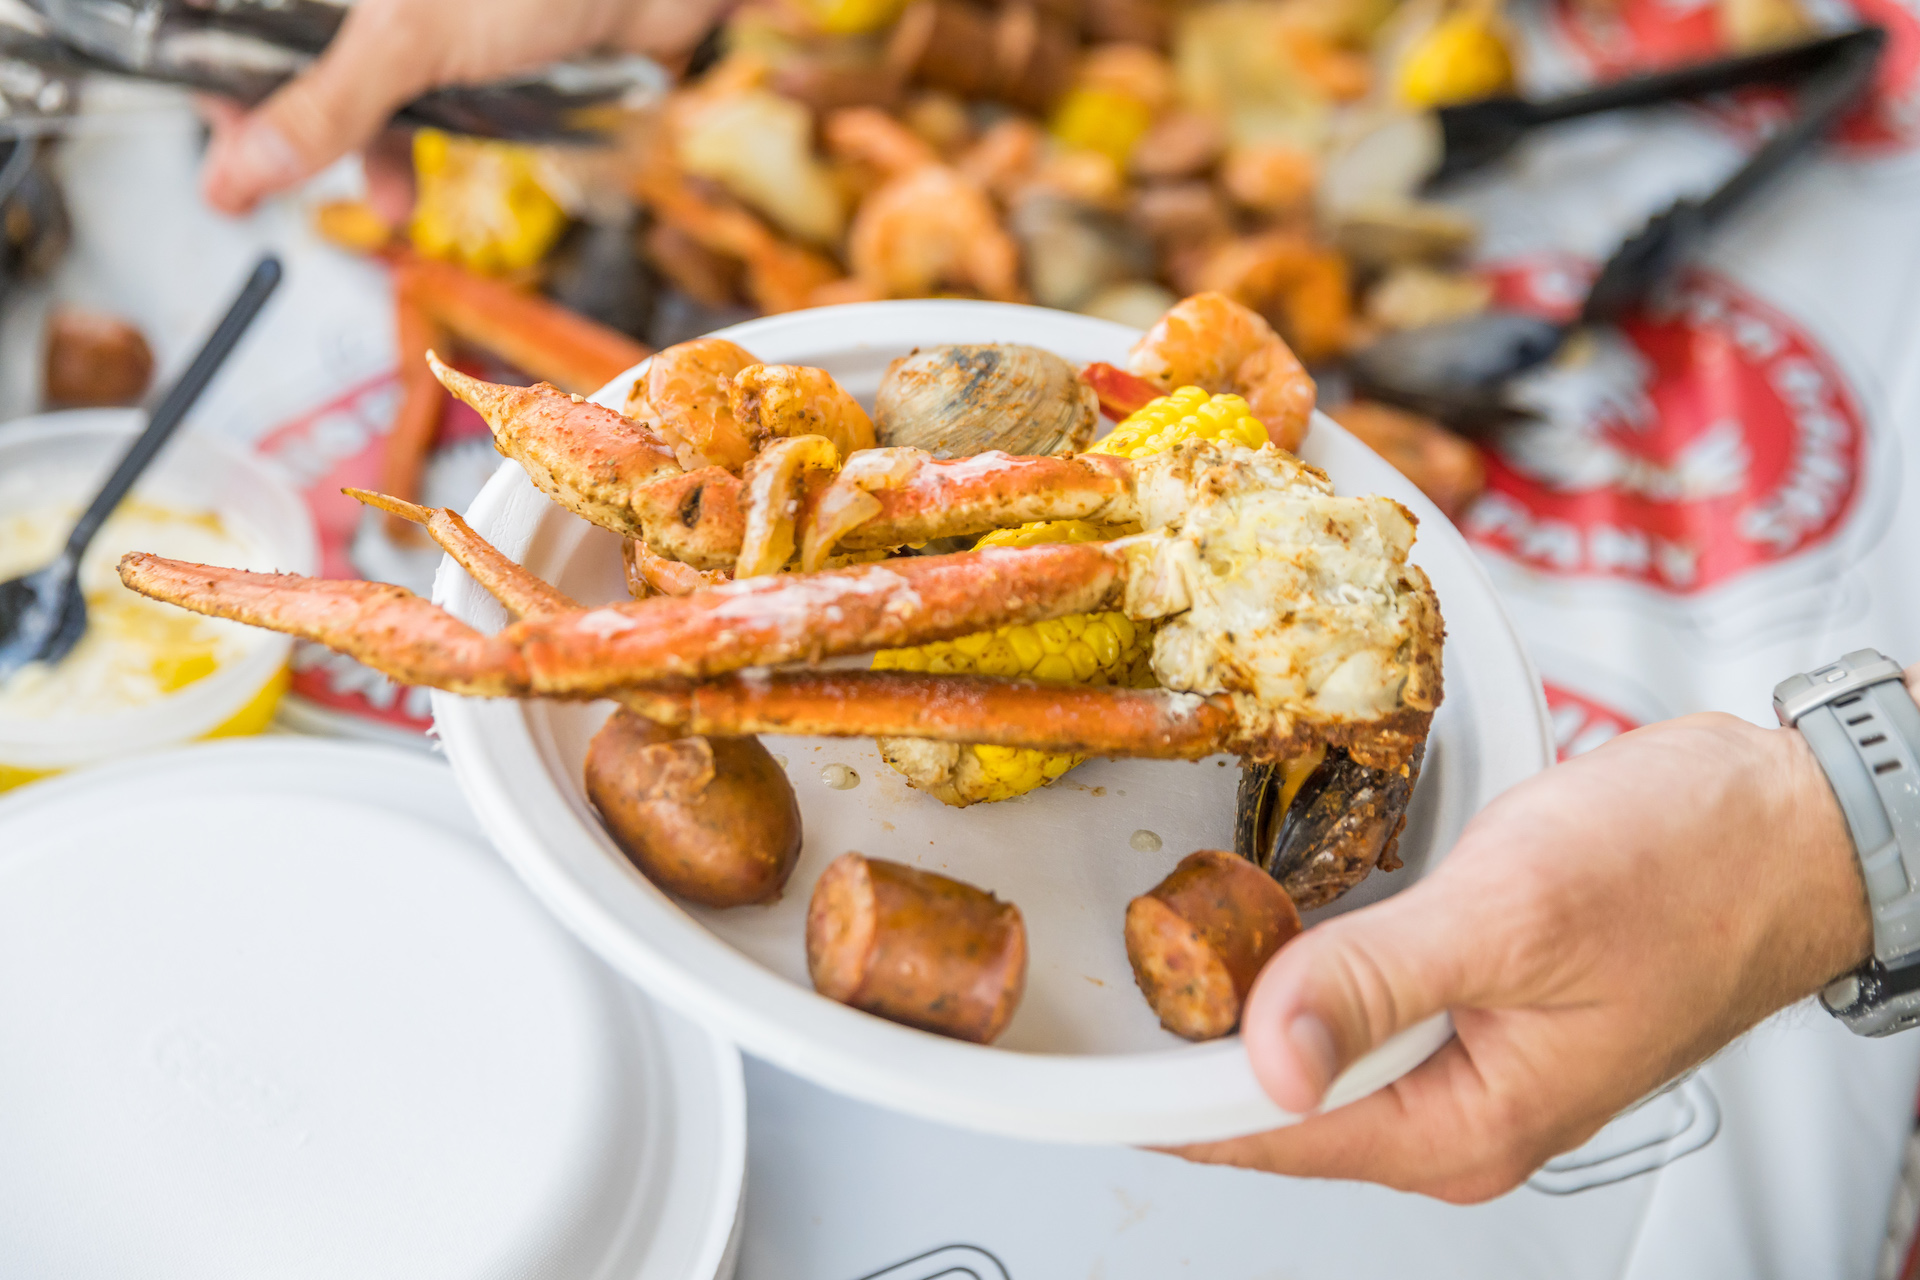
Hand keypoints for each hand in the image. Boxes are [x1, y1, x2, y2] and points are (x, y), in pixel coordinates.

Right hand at [200, 0, 733, 214]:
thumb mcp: (413, 39)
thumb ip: (329, 103)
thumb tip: (244, 167)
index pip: (229, 9)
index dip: (208, 59)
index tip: (209, 128)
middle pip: (276, 44)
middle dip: (268, 119)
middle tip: (250, 185)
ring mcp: (406, 13)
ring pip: (338, 80)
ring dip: (334, 149)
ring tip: (331, 203)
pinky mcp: (454, 46)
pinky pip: (399, 99)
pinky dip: (392, 151)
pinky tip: (393, 201)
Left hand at [1171, 674, 1916, 1202]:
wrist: (1781, 822)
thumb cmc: (1687, 869)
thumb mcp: (1515, 913)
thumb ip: (1378, 983)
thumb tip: (1270, 1059)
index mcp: (1464, 1125)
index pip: (1270, 1132)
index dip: (1168, 1085)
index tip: (1092, 1038)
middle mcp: (1452, 1111)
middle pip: (1272, 1099)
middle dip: (1194, 1036)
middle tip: (1125, 954)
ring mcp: (1455, 1059)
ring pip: (1305, 1047)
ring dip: (1243, 994)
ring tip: (1178, 930)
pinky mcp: (1459, 1002)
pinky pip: (1348, 1002)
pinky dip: (1299, 964)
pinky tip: (1263, 918)